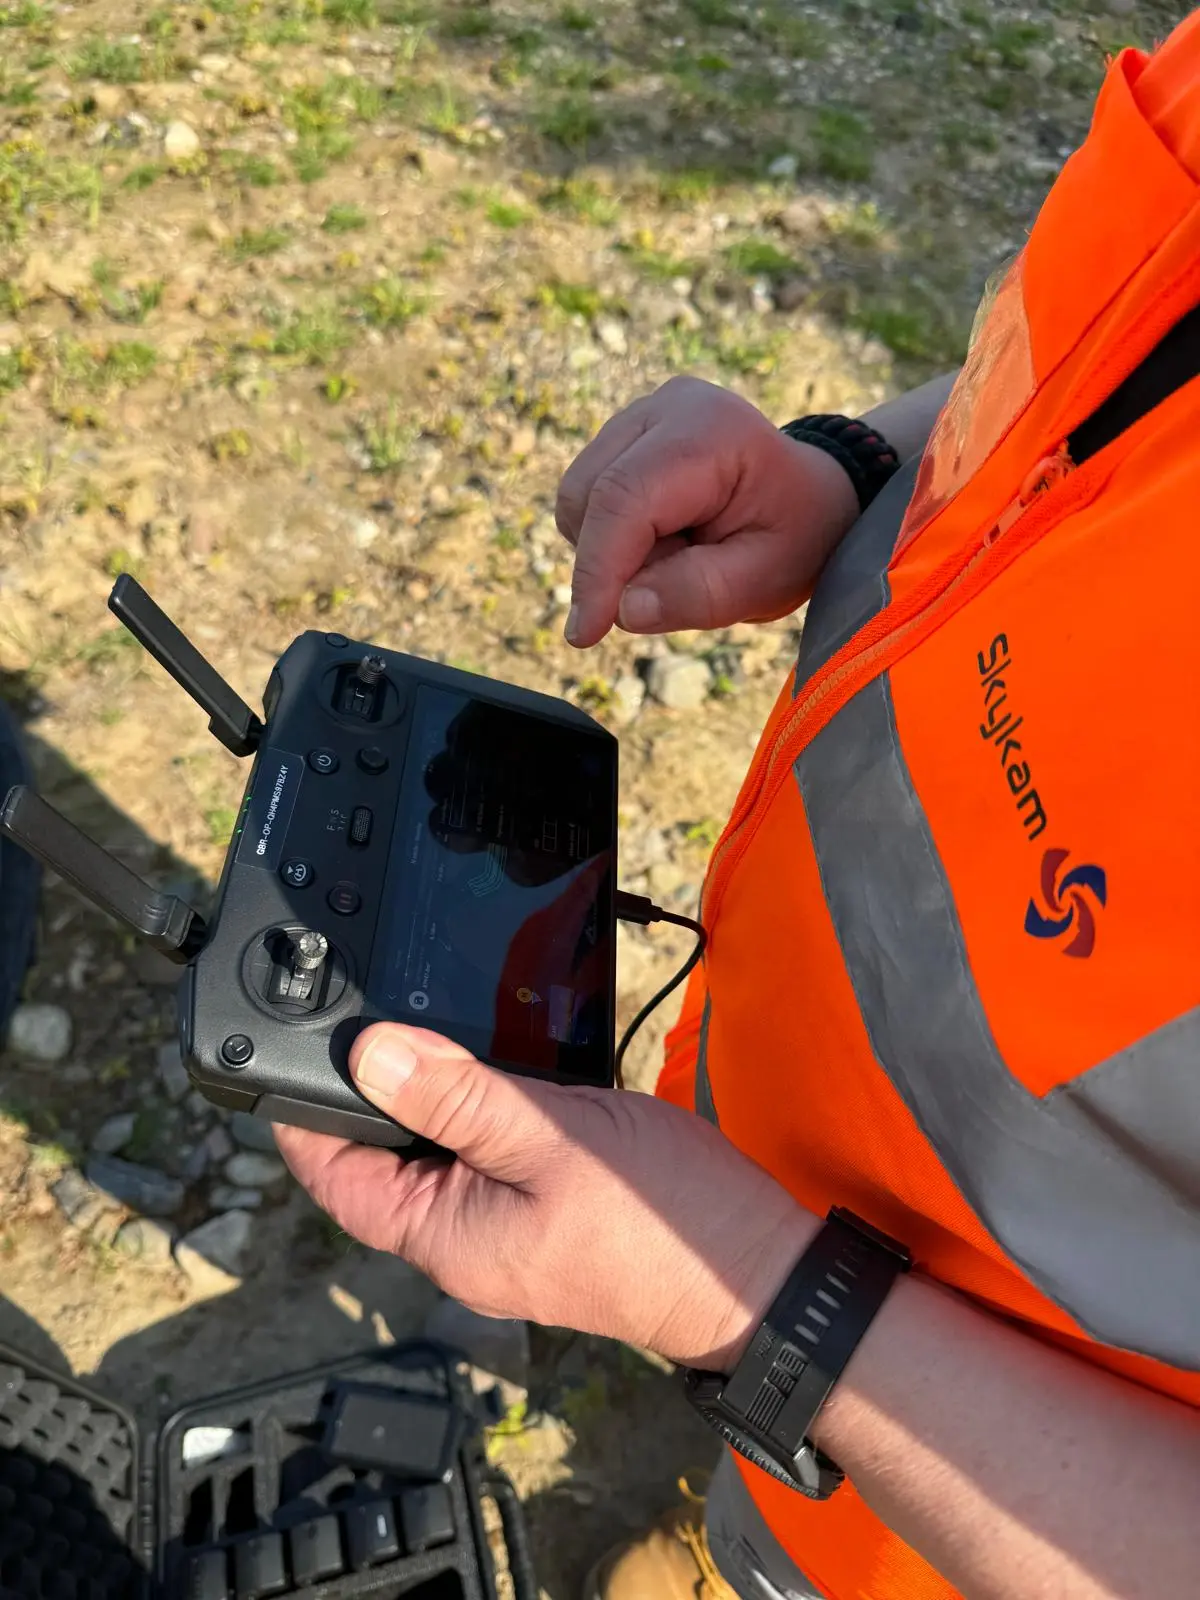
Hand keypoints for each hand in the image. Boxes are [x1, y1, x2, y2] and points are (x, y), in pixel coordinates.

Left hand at [275, 1024, 812, 1368]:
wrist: (759, 1277)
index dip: (304, 1117)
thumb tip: (370, 1056)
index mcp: (446, 1237)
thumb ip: (458, 1098)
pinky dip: (478, 1115)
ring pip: (437, 1161)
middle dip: (363, 1099)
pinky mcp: (550, 1218)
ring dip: (424, 1102)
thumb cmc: (662, 1221)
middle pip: (382, 1169)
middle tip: (357, 1021)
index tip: (287, 1052)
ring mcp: (509, 1236)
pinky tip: (498, 1072)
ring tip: (420, 1034)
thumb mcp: (551, 1138)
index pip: (337, 1180)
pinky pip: (487, 1164)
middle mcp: (465, 1246)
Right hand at [556, 376, 859, 646]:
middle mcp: (665, 408)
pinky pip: (585, 500)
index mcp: (709, 431)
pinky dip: (611, 537)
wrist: (809, 499)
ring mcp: (638, 417)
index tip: (585, 634)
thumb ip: (700, 594)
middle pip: (587, 497)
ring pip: (577, 500)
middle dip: (612, 563)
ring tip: (680, 554)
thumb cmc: (795, 536)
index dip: (597, 569)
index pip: (623, 499)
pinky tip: (664, 538)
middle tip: (681, 578)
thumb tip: (625, 609)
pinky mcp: (621, 436)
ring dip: (612, 551)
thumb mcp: (766, 578)